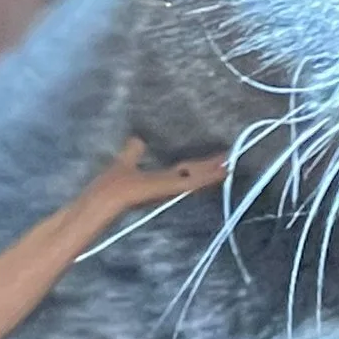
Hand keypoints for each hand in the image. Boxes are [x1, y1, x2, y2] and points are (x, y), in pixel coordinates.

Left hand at [74, 138, 227, 238]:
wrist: (106, 199)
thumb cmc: (112, 184)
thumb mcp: (125, 161)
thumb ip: (132, 152)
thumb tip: (137, 138)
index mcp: (158, 178)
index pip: (184, 170)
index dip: (199, 164)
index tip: (214, 156)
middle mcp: (167, 184)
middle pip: (194, 173)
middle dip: (211, 166)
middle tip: (232, 158)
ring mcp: (171, 188)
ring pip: (197, 178)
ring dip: (214, 171)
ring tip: (232, 164)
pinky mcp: (171, 189)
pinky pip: (194, 182)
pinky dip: (209, 177)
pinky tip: (223, 171)